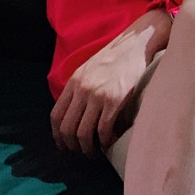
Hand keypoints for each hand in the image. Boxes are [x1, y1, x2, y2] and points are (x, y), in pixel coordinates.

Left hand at [50, 8, 171, 156]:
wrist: (138, 42)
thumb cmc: (117, 56)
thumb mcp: (91, 68)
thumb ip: (80, 88)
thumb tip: (77, 112)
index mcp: (74, 81)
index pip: (56, 115)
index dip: (57, 135)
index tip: (65, 145)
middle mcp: (82, 89)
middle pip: (67, 128)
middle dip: (72, 146)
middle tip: (80, 153)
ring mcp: (98, 95)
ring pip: (83, 133)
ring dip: (88, 148)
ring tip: (95, 152)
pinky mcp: (115, 100)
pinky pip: (104, 129)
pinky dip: (105, 141)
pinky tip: (110, 142)